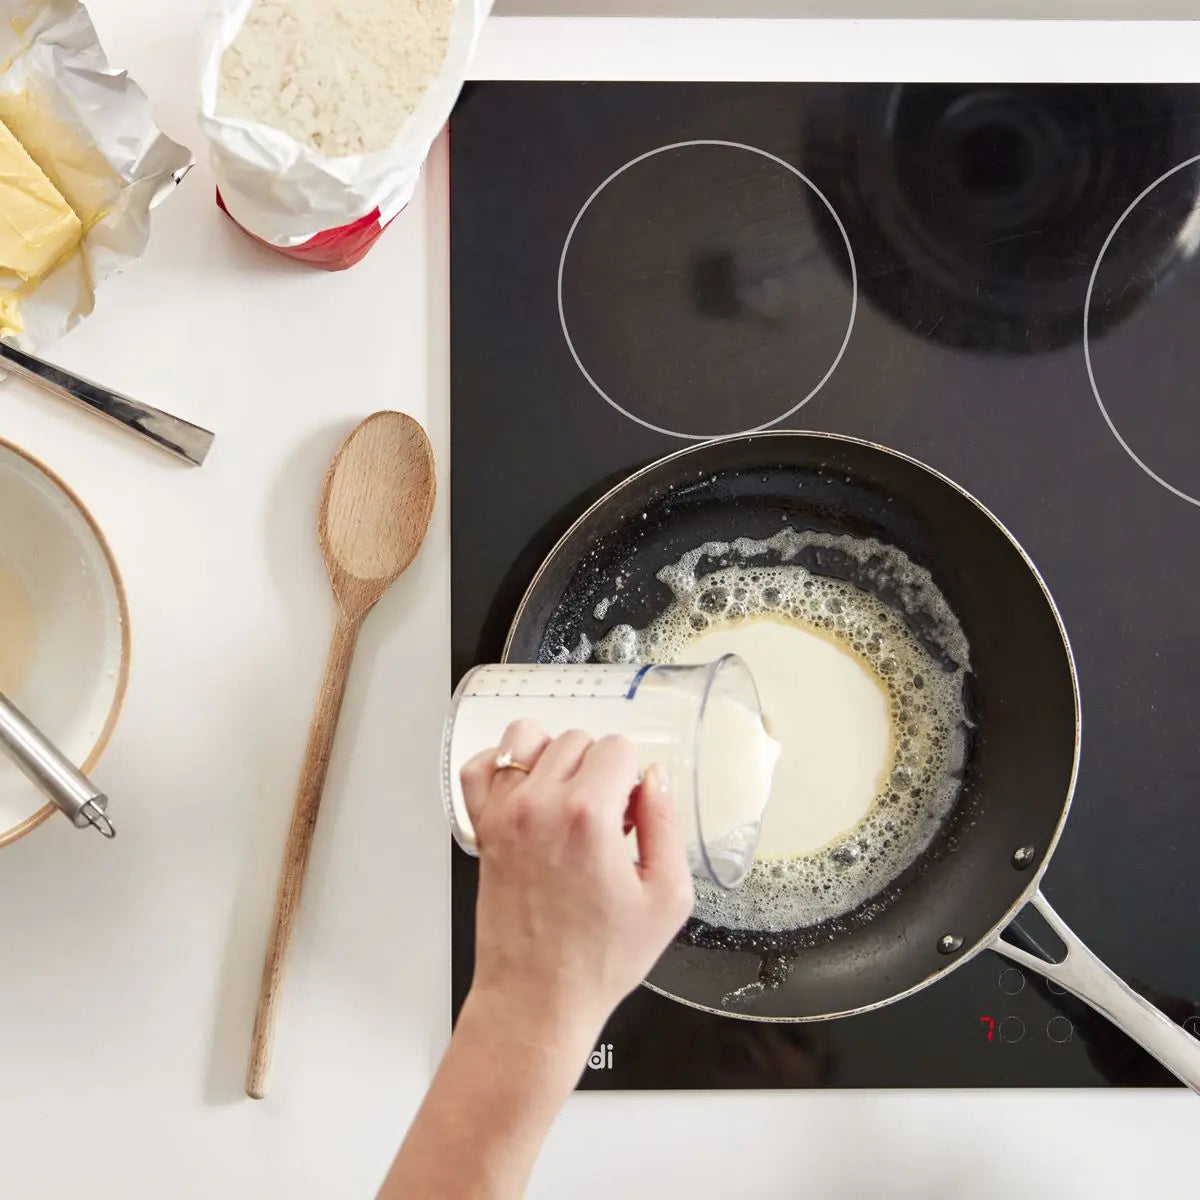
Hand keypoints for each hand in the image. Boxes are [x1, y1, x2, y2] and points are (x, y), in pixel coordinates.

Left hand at [461, 720, 693, 1054]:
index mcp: (589, 817)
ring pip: (528, 738)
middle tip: (607, 820)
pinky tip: (527, 793)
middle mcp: (541, 805)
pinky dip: (502, 767)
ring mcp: (505, 814)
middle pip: (577, 740)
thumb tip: (656, 779)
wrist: (536, 999)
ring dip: (554, 758)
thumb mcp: (666, 898)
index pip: (618, 749)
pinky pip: (479, 767)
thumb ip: (667, 824)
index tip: (632, 817)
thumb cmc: (597, 961)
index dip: (634, 781)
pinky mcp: (483, 829)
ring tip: (568, 799)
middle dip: (600, 772)